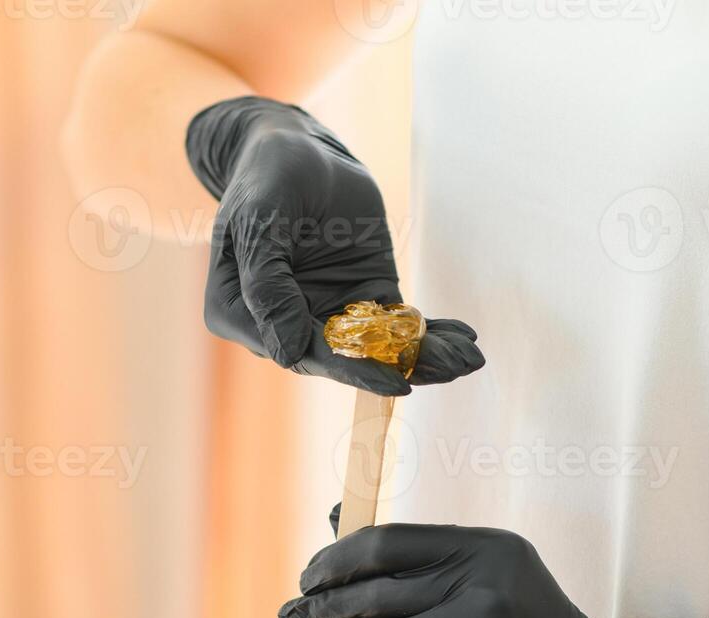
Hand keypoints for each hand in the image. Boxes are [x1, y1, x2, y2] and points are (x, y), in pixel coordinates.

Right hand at [186, 97, 483, 394]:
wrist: (295, 147)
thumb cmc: (268, 174)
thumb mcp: (261, 217)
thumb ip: (267, 282)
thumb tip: (285, 353)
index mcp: (241, 313)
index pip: (299, 349)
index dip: (349, 367)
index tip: (395, 380)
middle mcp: (281, 324)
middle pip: (343, 356)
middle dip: (401, 365)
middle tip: (452, 370)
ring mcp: (324, 312)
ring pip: (374, 347)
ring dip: (424, 356)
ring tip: (467, 360)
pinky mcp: (361, 297)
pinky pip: (394, 324)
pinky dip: (429, 334)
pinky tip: (461, 339)